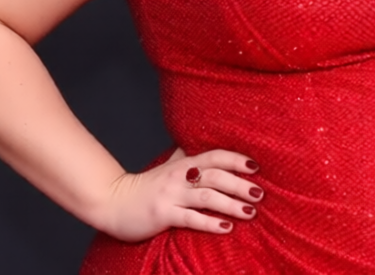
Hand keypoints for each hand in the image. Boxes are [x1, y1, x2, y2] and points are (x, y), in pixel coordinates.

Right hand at [98, 146, 262, 241]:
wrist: (113, 202)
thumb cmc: (147, 186)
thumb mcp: (169, 167)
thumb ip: (188, 157)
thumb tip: (208, 147)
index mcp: (184, 163)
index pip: (215, 156)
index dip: (236, 159)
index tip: (257, 166)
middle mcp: (179, 176)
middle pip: (216, 175)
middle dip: (240, 184)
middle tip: (260, 194)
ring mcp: (171, 195)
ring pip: (207, 196)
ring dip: (231, 204)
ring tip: (251, 212)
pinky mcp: (163, 214)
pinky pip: (191, 218)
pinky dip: (210, 223)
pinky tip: (227, 227)